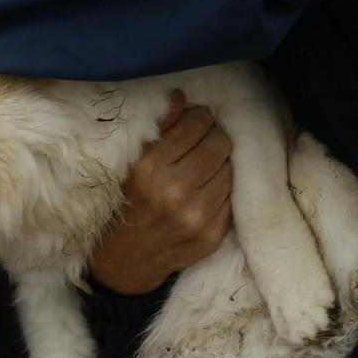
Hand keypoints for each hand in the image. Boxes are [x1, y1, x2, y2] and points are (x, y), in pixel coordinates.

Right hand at [88, 95, 232, 294]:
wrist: (126, 259)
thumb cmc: (127, 201)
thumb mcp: (130, 162)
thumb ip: (158, 128)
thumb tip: (182, 97)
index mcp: (149, 168)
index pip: (197, 124)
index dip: (200, 118)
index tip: (194, 123)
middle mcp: (174, 192)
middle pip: (220, 143)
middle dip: (214, 137)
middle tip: (202, 143)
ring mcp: (196, 216)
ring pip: (230, 169)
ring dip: (219, 164)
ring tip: (201, 169)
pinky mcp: (212, 236)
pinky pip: (231, 197)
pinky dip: (221, 190)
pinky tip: (204, 192)